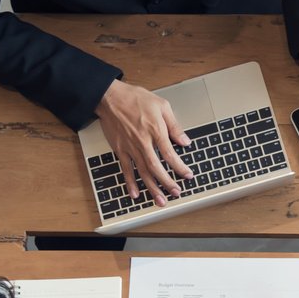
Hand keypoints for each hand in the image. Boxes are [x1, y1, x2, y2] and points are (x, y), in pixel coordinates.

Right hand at [95, 80, 192, 205]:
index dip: (180, 167)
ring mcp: (130, 147)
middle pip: (157, 167)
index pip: (170, 154)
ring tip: (160, 200)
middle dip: (167, 182)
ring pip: (142, 171)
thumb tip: (185, 141)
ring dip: (152, 188)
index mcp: (155, 130)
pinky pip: (125, 169)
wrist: (110, 97)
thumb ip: (174, 126)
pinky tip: (135, 193)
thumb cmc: (135, 98)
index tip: (188, 175)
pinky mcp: (119, 149)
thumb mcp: (162, 106)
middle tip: (176, 193)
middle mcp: (143, 142)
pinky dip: (130, 182)